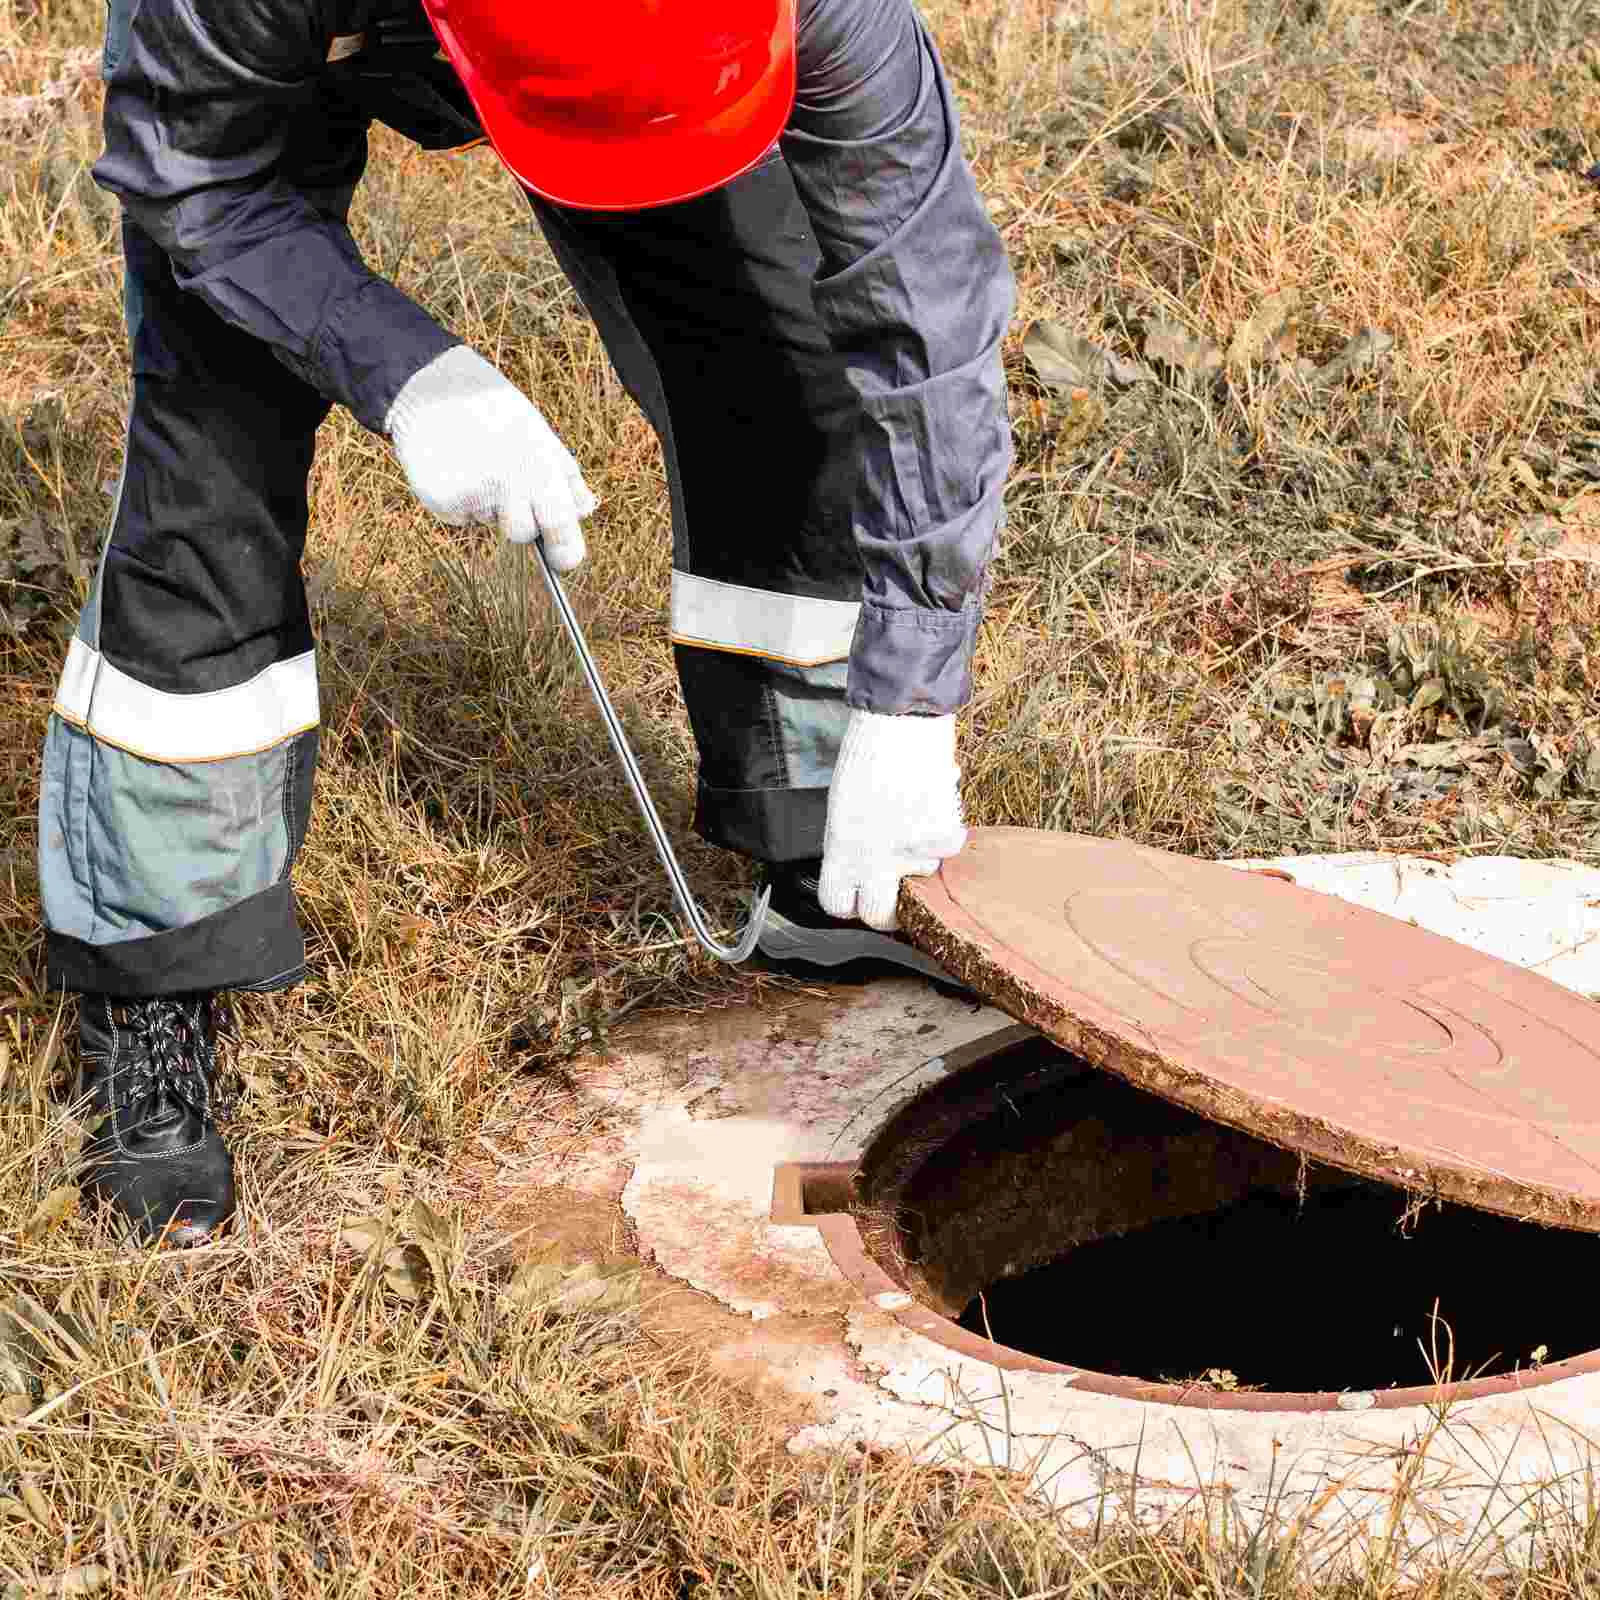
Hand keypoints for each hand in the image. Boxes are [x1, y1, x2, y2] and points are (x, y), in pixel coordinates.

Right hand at [386, 345, 597, 570]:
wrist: (432, 386)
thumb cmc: (493, 410)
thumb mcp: (539, 433)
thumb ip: (566, 475)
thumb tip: (585, 511)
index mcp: (537, 462)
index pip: (558, 520)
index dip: (566, 548)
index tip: (565, 562)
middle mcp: (505, 480)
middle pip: (522, 532)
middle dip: (521, 521)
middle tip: (507, 489)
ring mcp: (472, 492)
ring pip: (489, 522)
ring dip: (488, 506)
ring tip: (476, 464)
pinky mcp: (441, 499)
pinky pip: (460, 517)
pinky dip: (460, 501)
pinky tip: (453, 467)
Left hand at [819, 709, 967, 931]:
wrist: (902, 720)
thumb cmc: (868, 755)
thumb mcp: (843, 806)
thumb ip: (851, 844)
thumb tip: (867, 870)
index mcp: (840, 848)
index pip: (836, 904)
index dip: (850, 904)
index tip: (860, 897)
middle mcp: (872, 857)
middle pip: (881, 915)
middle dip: (892, 911)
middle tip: (899, 888)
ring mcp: (910, 851)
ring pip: (924, 871)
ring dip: (923, 850)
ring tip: (915, 810)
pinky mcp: (943, 837)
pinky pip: (949, 846)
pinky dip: (946, 827)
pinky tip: (934, 798)